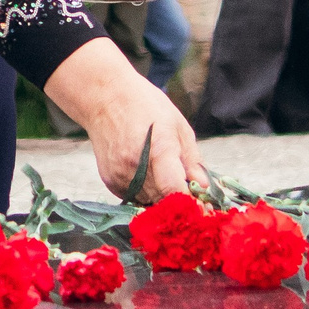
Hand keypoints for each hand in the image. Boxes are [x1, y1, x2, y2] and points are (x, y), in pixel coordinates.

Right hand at [46, 38, 201, 202]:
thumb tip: (204, 188)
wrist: (104, 98)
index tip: (203, 210)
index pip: (175, 191)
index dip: (191, 205)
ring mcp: (120, 175)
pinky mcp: (109, 180)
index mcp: (159, 149)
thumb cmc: (146, 107)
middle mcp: (136, 166)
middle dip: (180, 203)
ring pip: (149, 202)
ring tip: (167, 180)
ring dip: (162, 199)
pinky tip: (147, 174)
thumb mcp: (178, 126)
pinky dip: (145, 193)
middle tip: (192, 198)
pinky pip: (134, 197)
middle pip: (164, 202)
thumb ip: (192, 160)